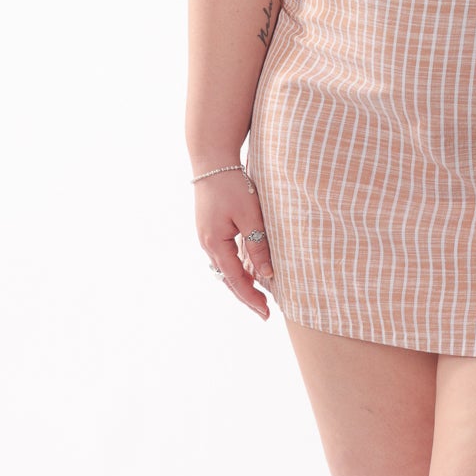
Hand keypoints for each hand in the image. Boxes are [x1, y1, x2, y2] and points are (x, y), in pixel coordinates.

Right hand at [194, 167, 274, 319]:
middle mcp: (207, 244)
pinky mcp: (210, 230)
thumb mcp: (251, 217)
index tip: (266, 313)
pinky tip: (249, 272)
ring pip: (225, 269)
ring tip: (259, 296)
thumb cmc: (232, 186)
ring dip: (241, 284)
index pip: (236, 280)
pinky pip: (224, 257)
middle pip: (228, 279)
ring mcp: (207, 237)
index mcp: (215, 244)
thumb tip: (268, 275)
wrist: (212, 162)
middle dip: (246, 296)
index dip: (252, 298)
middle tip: (264, 312)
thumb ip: (259, 246)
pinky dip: (236, 269)